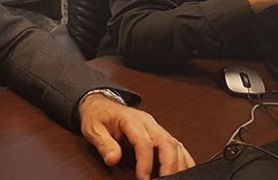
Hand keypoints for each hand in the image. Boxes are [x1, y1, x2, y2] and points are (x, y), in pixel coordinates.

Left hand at [78, 93, 194, 178]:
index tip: (143, 178)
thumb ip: (104, 144)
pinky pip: (176, 145)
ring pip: (175, 144)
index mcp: (131, 120)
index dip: (145, 162)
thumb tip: (113, 159)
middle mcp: (147, 122)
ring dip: (178, 164)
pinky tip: (184, 170)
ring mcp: (155, 127)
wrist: (101, 105)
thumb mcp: (93, 129)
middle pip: (166, 142)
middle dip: (169, 165)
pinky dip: (183, 159)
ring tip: (176, 179)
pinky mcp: (159, 133)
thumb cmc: (98, 116)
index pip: (144, 141)